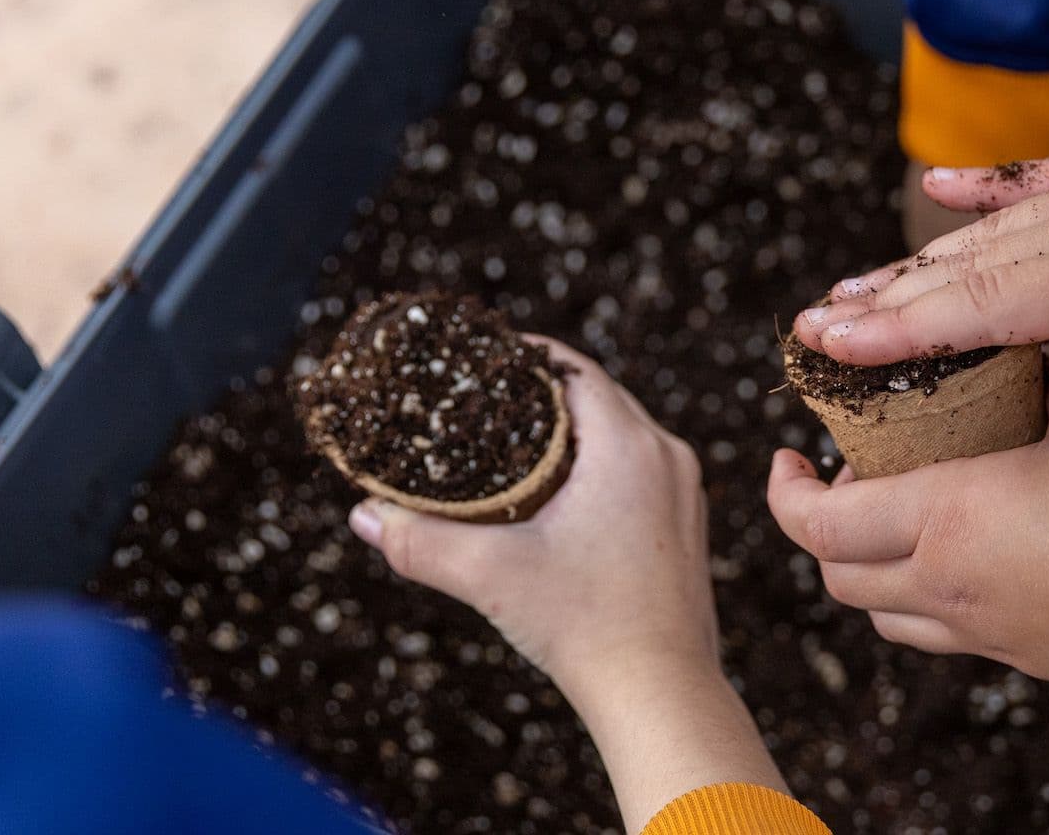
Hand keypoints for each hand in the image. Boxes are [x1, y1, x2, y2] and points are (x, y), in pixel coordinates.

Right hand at [347, 337, 714, 702]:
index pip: (577, 371)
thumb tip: (364, 516)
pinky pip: (640, 470)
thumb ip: (421, 540)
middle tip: (485, 398)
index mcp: (630, 447)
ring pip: (622, 436)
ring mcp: (683, 493)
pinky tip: (557, 491)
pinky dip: (599, 465)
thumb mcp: (491, 575)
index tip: (483, 356)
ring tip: (513, 439)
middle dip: (543, 395)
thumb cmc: (585, 626)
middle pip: (600, 399)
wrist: (661, 691)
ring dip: (573, 431)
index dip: (527, 357)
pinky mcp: (685, 526)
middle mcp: (667, 457)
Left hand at [767, 378, 1048, 695]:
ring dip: (875, 570)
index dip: (787, 492)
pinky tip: (982, 555)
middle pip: (842, 577)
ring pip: (891, 617)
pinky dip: (935, 598)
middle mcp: (949, 587)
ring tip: (906, 519)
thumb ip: (1044, 376)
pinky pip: (952, 635)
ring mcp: (990, 633)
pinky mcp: (1033, 657)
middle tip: (853, 479)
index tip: (787, 458)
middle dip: (826, 528)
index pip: (821, 522)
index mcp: (944, 520)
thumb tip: (1028, 342)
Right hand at [794, 39, 1048, 400]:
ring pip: (994, 236)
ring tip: (850, 285)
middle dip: (885, 304)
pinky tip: (945, 191)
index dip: (905, 332)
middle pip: (970, 269)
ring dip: (917, 264)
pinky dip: (987, 192)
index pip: (990, 304)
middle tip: (806, 330)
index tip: (829, 350)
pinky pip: (1043, 189)